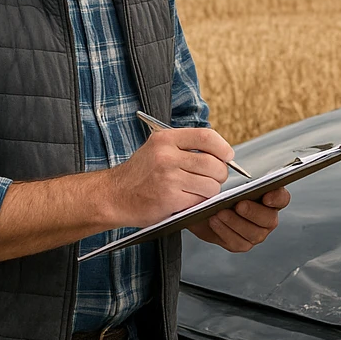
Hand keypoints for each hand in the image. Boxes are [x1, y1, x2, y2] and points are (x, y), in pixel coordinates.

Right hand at [105, 127, 233, 226]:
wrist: (113, 196)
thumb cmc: (139, 175)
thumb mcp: (157, 149)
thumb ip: (185, 147)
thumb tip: (220, 153)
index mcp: (165, 139)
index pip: (206, 136)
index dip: (223, 147)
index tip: (227, 156)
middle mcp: (167, 156)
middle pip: (213, 163)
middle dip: (220, 174)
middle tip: (214, 179)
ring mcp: (168, 177)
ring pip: (210, 184)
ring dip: (210, 190)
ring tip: (197, 190)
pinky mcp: (169, 198)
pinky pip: (199, 200)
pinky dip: (198, 202)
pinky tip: (186, 199)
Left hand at [191, 187, 290, 252]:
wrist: (206, 208)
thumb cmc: (222, 192)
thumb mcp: (231, 181)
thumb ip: (241, 180)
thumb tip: (240, 180)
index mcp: (271, 198)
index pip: (282, 199)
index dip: (277, 198)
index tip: (266, 196)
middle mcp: (268, 218)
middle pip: (270, 219)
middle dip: (253, 212)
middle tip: (239, 205)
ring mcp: (257, 233)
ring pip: (253, 233)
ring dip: (235, 222)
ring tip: (220, 212)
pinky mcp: (243, 244)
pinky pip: (237, 242)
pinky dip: (224, 231)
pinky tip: (215, 221)